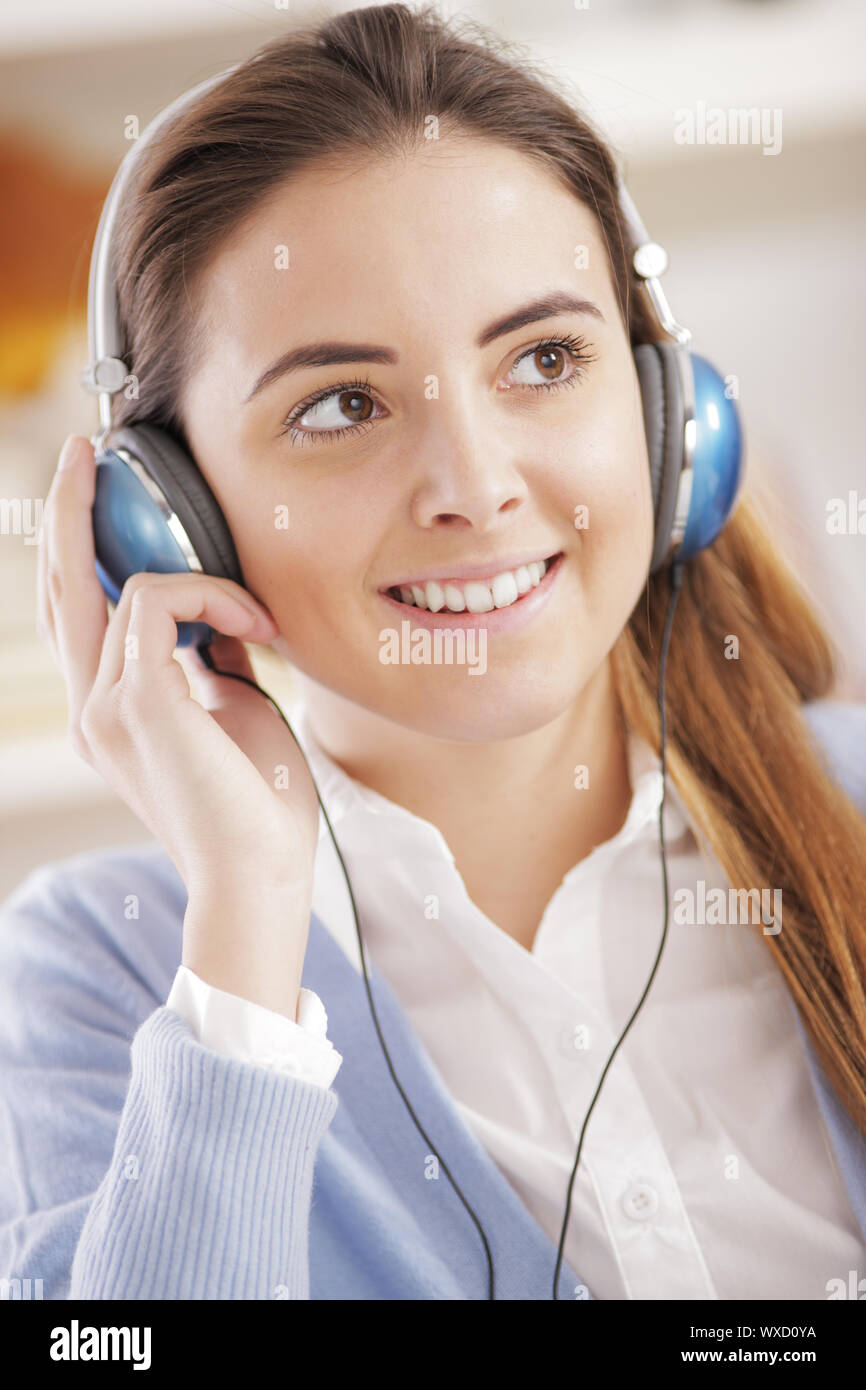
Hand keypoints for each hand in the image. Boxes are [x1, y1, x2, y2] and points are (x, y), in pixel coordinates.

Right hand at [37, 435, 320, 1014]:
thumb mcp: (234, 713)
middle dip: (67, 508)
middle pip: (58, 587)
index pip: (74, 615)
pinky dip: (208, 594)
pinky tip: (252, 623)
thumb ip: (211, 660)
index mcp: (108, 714)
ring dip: (192, 570)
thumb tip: (218, 613)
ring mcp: (102, 707)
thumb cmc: (258, 806)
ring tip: (242, 591)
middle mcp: (90, 708)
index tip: (96, 492)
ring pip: (112, 583)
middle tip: (85, 449)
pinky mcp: (136, 703)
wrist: (260, 876)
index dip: (75, 550)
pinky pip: (155, 600)